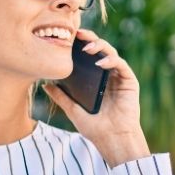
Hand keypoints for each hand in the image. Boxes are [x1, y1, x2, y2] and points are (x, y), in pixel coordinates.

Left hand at [42, 27, 150, 166]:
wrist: (112, 139)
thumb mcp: (73, 110)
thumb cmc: (94, 128)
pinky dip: (110, 60)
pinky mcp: (129, 81)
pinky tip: (100, 62)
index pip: (87, 56)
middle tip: (77, 34)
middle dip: (89, 39)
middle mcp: (107, 75)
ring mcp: (119, 77)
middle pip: (99, 50)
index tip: (66, 37)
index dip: (79, 45)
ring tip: (87, 48)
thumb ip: (61, 97)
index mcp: (95, 79)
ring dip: (99, 46)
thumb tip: (45, 85)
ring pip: (110, 52)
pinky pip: (120, 64)